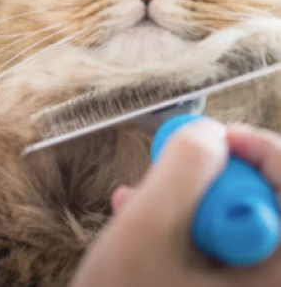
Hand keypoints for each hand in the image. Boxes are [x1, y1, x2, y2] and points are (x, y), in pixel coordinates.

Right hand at [70, 121, 280, 286]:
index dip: (264, 153)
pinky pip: (217, 247)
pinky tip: (138, 219)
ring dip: (187, 202)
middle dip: (212, 181)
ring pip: (234, 224)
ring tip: (139, 199)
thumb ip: (182, 172)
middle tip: (168, 176)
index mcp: (276, 281)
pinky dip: (182, 226)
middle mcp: (272, 284)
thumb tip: (210, 133)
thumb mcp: (144, 236)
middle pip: (265, 206)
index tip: (215, 137)